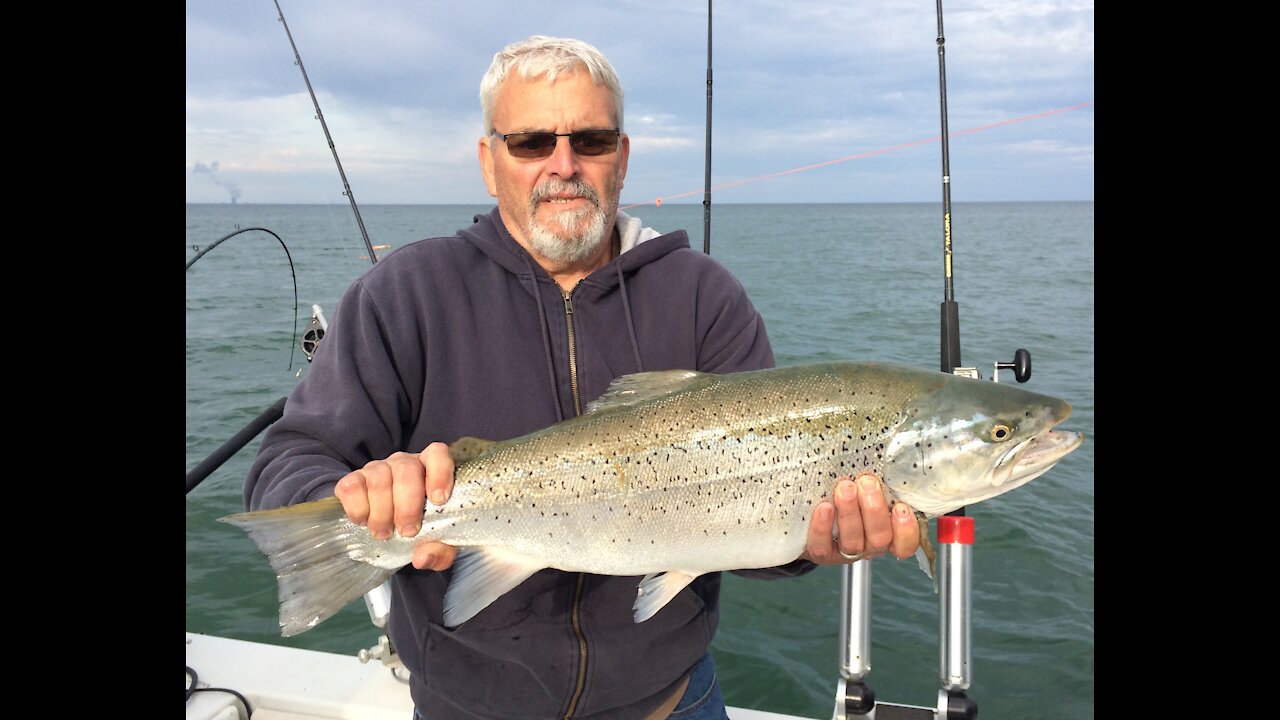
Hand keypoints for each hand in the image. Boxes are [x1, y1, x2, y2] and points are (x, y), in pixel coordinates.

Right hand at [334, 441, 457, 570]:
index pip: (437, 453)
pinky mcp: (353, 479)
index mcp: (431, 468)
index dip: (439, 473)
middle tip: (407, 532)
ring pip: (378, 479)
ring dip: (382, 512)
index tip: (438, 500)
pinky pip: (351, 487)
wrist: (390, 528)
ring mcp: (377, 468)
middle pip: (406, 470)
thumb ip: (440, 550)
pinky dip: (358, 509)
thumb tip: (422, 558)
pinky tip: (365, 521)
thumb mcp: (438, 541)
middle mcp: (404, 462)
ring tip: (384, 534)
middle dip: (407, 505)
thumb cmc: (420, 526)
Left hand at [800, 473, 919, 564]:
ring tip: (845, 488)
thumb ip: (878, 477)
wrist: (809, 512)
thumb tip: (884, 448)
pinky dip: (823, 527)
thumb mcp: (866, 485)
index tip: (901, 508)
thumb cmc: (847, 491)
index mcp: (887, 531)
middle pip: (880, 538)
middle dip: (874, 509)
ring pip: (854, 542)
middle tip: (866, 482)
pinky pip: (822, 546)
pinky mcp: (821, 551)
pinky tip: (824, 507)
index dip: (907, 530)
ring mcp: (845, 550)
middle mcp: (869, 544)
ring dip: (850, 513)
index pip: (905, 543)